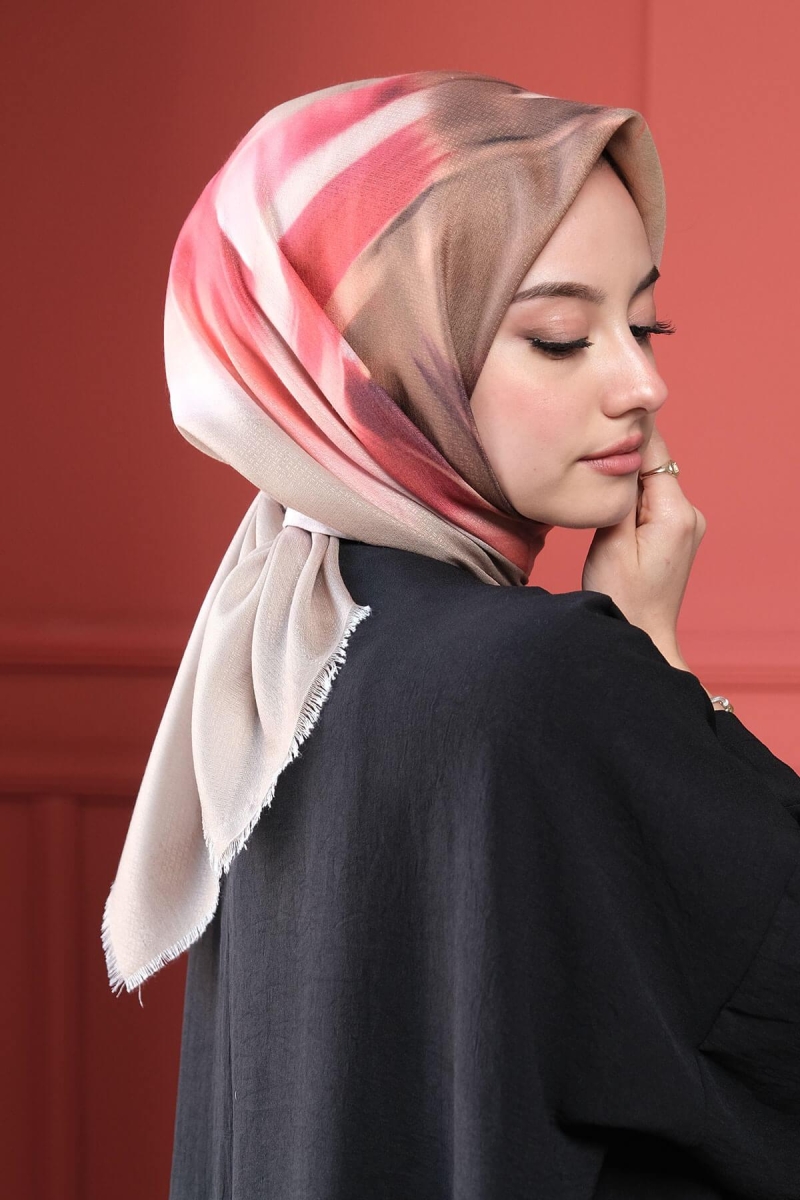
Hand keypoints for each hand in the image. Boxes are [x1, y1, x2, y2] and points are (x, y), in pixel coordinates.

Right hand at [581, 425, 706, 662]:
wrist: (641, 636)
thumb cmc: (622, 598)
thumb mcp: (611, 542)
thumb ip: (620, 494)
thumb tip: (621, 452)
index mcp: (676, 512)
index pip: (655, 451)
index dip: (629, 433)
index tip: (601, 415)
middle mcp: (689, 514)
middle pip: (653, 464)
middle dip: (622, 459)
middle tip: (587, 453)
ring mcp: (686, 524)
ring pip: (650, 482)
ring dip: (624, 482)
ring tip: (595, 486)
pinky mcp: (676, 532)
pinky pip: (652, 500)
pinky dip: (631, 499)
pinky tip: (610, 511)